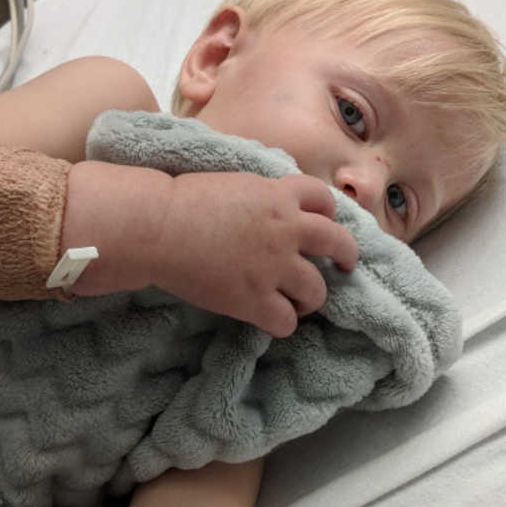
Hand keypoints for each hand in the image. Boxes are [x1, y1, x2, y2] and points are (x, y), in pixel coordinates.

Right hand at [150, 172, 358, 336]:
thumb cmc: (182, 200)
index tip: (322, 222)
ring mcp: (275, 267)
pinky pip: (287, 321)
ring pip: (318, 290)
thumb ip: (260, 195)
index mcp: (278, 195)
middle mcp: (287, 230)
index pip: (323, 198)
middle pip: (338, 242)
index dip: (327, 212)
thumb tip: (266, 206)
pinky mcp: (256, 299)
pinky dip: (282, 322)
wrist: (159, 227)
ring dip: (311, 297)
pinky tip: (270, 318)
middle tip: (345, 264)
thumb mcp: (234, 183)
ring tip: (300, 302)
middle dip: (346, 255)